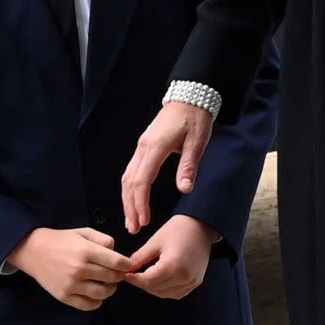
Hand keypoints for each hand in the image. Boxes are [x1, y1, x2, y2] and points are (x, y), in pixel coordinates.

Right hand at [7, 227, 132, 310]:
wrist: (35, 251)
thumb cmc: (61, 240)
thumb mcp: (82, 232)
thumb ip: (102, 239)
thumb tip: (115, 250)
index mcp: (86, 251)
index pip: (116, 262)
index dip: (127, 264)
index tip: (129, 265)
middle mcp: (80, 269)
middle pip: (112, 278)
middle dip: (119, 275)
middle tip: (118, 273)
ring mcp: (72, 285)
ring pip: (102, 293)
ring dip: (110, 289)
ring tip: (108, 283)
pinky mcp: (65, 297)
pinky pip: (89, 305)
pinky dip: (97, 301)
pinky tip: (96, 293)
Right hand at [122, 102, 212, 233]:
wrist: (190, 95)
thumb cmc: (195, 118)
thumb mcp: (197, 142)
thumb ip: (189, 166)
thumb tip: (184, 189)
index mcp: (155, 147)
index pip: (142, 180)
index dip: (140, 203)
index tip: (143, 222)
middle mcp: (143, 147)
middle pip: (129, 181)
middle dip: (130, 206)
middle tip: (133, 229)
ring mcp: (142, 145)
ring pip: (128, 175)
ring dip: (128, 199)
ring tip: (131, 220)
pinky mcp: (145, 145)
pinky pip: (132, 169)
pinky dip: (131, 187)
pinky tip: (134, 199)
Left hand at [124, 215, 215, 298]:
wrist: (201, 225)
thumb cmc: (179, 228)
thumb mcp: (156, 240)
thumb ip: (141, 257)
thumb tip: (127, 267)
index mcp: (173, 265)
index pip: (148, 280)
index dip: (135, 279)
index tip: (125, 275)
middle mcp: (184, 277)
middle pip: (156, 288)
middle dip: (142, 284)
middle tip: (133, 275)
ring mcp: (191, 281)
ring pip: (165, 293)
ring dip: (153, 288)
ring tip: (144, 277)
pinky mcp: (196, 282)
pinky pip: (176, 293)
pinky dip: (165, 290)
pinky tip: (159, 281)